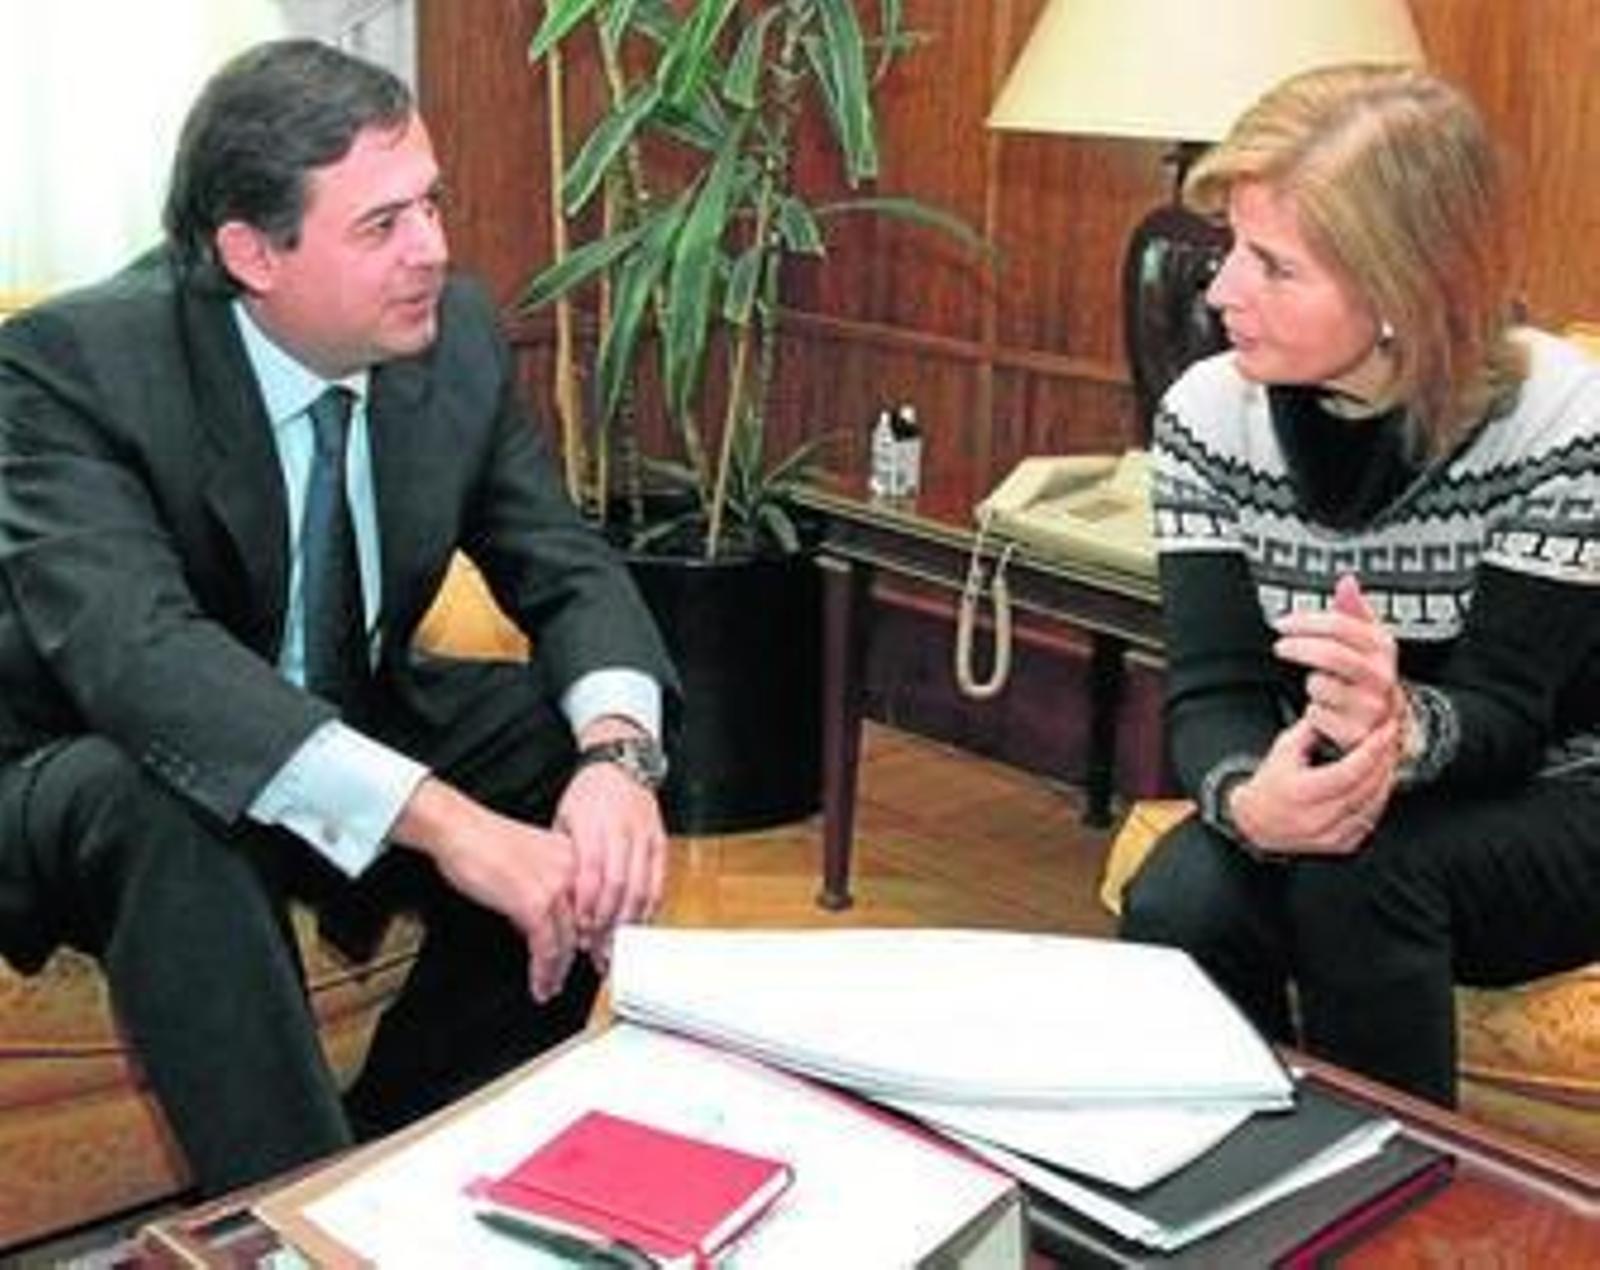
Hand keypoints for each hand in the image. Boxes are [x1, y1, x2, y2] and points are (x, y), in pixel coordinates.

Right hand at [392, 778, 579, 1001]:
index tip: (590, 958)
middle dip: (576, 960)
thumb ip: (546, 891)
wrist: (459, 829)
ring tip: (550, 988)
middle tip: (568, 979)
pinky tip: (539, 983)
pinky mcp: (535, 903)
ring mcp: (556, 886)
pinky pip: (545, 948)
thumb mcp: (529, 864)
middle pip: (584, 927)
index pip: (594, 905)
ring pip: (566, 942)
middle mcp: (572, 870)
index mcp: (574, 857)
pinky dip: (542, 971)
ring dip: (557, 972)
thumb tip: (546, 928)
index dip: (594, 937)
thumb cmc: (484, 843)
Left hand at [557, 725, 669, 966]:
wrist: (619, 764)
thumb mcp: (563, 819)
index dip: (587, 907)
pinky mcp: (660, 841)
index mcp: (593, 825)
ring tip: (617, 945)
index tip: (580, 933)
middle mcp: (622, 830)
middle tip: (597, 949)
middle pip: (619, 886)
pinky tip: (638, 924)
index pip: (592, 874)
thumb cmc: (586, 795)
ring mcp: (645, 835)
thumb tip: (556, 900)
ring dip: (629, 921)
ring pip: (643, 887)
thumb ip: (563, 858)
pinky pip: (659, 880)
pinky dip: (650, 906)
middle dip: (608, 923)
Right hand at [1229, 717, 1395, 855]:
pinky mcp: (1338, 845)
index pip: (1349, 771)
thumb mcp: (1283, 749)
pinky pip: (1369, 822)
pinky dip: (1377, 802)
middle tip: (1392, 741)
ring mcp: (1329, 835)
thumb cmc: (1269, 784)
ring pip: (1373, 806)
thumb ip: (1313, 730)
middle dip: (1384, 761)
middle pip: (1366, 788)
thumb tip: (1340, 712)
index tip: (1387, 731)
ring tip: (1388, 760)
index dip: (1373, 750)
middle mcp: (1316, 817)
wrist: (1255, 822)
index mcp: (1302, 792)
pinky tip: (1378, 785)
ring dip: (1386, 781)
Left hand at [1273, 574, 1404, 764]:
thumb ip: (1354, 611)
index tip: (1284, 623)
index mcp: (1383, 648)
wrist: (1387, 723)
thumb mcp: (1367, 642)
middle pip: (1332, 656)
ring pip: (1322, 685)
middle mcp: (1381, 677)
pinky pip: (1318, 715)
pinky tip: (1322, 707)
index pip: (1344, 626)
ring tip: (1318, 683)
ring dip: (1310, 683)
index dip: (1308, 622)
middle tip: (1281, 646)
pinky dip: (1313, 711)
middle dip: (1300, 648)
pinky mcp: (1356, 733)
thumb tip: (1347, 582)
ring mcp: (1371, 706)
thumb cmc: (1369, 676)